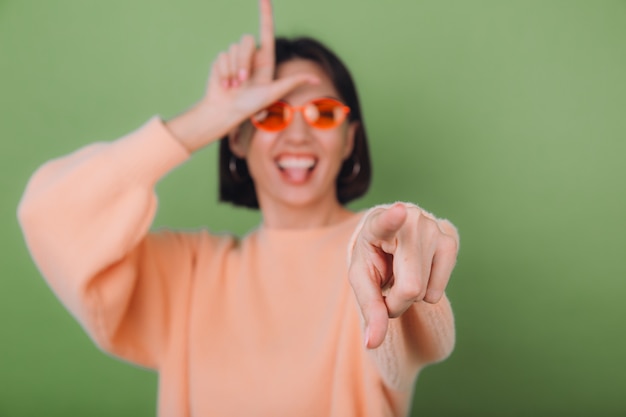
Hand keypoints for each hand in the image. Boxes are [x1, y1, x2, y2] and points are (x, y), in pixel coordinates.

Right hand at [167, 0, 318, 151]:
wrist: (227, 112)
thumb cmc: (251, 105)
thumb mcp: (274, 93)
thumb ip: (293, 81)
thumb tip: (318, 80)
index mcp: (265, 59)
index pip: (266, 30)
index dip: (265, 12)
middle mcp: (250, 55)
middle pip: (247, 41)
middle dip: (243, 62)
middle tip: (242, 82)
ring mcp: (235, 57)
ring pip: (234, 49)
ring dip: (233, 70)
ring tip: (233, 87)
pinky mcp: (222, 60)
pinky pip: (222, 57)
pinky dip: (224, 73)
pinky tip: (225, 85)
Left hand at [348, 203, 458, 348]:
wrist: (391, 238)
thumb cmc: (373, 256)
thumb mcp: (362, 279)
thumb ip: (369, 308)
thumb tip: (372, 343)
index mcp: (379, 223)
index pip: (387, 222)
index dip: (393, 219)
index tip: (399, 211)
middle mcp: (411, 221)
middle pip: (410, 286)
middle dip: (396, 300)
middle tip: (387, 287)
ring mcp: (434, 228)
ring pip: (425, 291)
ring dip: (411, 295)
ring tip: (402, 273)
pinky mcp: (451, 239)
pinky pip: (438, 290)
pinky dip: (427, 291)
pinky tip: (419, 271)